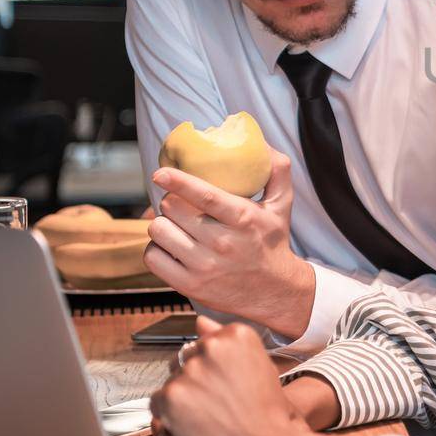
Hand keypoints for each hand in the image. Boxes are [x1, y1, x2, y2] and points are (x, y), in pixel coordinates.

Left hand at [145, 151, 315, 338]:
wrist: (274, 291)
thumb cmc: (272, 242)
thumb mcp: (282, 205)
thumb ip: (276, 170)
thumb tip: (261, 143)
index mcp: (244, 219)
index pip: (205, 196)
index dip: (179, 181)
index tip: (161, 173)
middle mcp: (223, 244)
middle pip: (173, 210)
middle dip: (170, 202)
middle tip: (179, 205)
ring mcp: (204, 267)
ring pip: (159, 231)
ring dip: (162, 224)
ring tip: (177, 226)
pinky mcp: (189, 285)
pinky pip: (153, 257)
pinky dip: (156, 248)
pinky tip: (172, 247)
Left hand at [150, 317, 357, 435]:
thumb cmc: (270, 416)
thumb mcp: (259, 369)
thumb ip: (225, 343)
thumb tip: (200, 322)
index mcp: (238, 334)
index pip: (205, 342)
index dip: (211, 368)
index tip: (222, 385)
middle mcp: (212, 345)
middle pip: (185, 359)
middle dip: (193, 381)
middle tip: (215, 406)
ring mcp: (190, 370)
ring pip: (171, 382)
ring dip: (182, 401)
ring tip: (206, 421)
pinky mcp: (171, 395)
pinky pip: (156, 404)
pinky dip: (167, 420)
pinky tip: (190, 431)